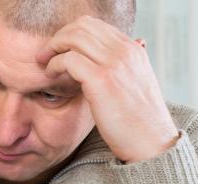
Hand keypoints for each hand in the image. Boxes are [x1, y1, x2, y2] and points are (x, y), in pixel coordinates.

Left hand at [36, 16, 178, 163]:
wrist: (152, 143)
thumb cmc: (139, 119)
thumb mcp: (137, 83)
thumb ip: (126, 64)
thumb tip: (133, 44)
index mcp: (133, 49)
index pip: (94, 25)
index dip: (70, 33)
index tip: (59, 49)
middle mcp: (125, 51)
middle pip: (82, 26)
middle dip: (58, 37)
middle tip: (46, 54)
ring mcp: (115, 63)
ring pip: (73, 38)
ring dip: (53, 49)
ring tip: (45, 65)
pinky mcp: (102, 79)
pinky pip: (68, 59)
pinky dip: (54, 65)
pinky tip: (51, 76)